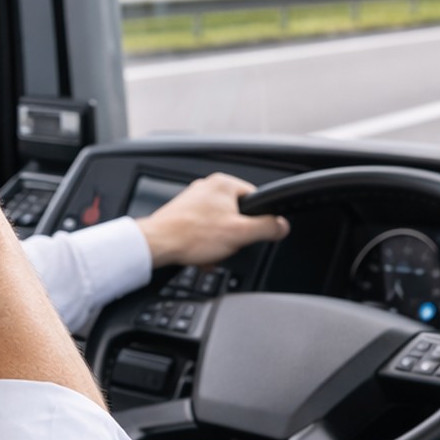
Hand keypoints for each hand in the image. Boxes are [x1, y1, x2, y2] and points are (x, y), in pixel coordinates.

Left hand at [135, 173, 289, 267]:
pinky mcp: (182, 213)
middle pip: (237, 215)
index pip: (255, 200)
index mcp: (224, 184)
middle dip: (234, 236)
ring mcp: (193, 200)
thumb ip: (267, 227)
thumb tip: (282, 225)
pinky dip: (204, 244)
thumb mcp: (240, 234)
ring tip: (210, 253)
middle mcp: (208, 187)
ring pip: (219, 225)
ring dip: (219, 243)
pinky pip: (203, 230)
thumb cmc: (192, 236)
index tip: (250, 235)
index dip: (257, 222)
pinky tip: (200, 255)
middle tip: (227, 246)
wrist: (157, 245)